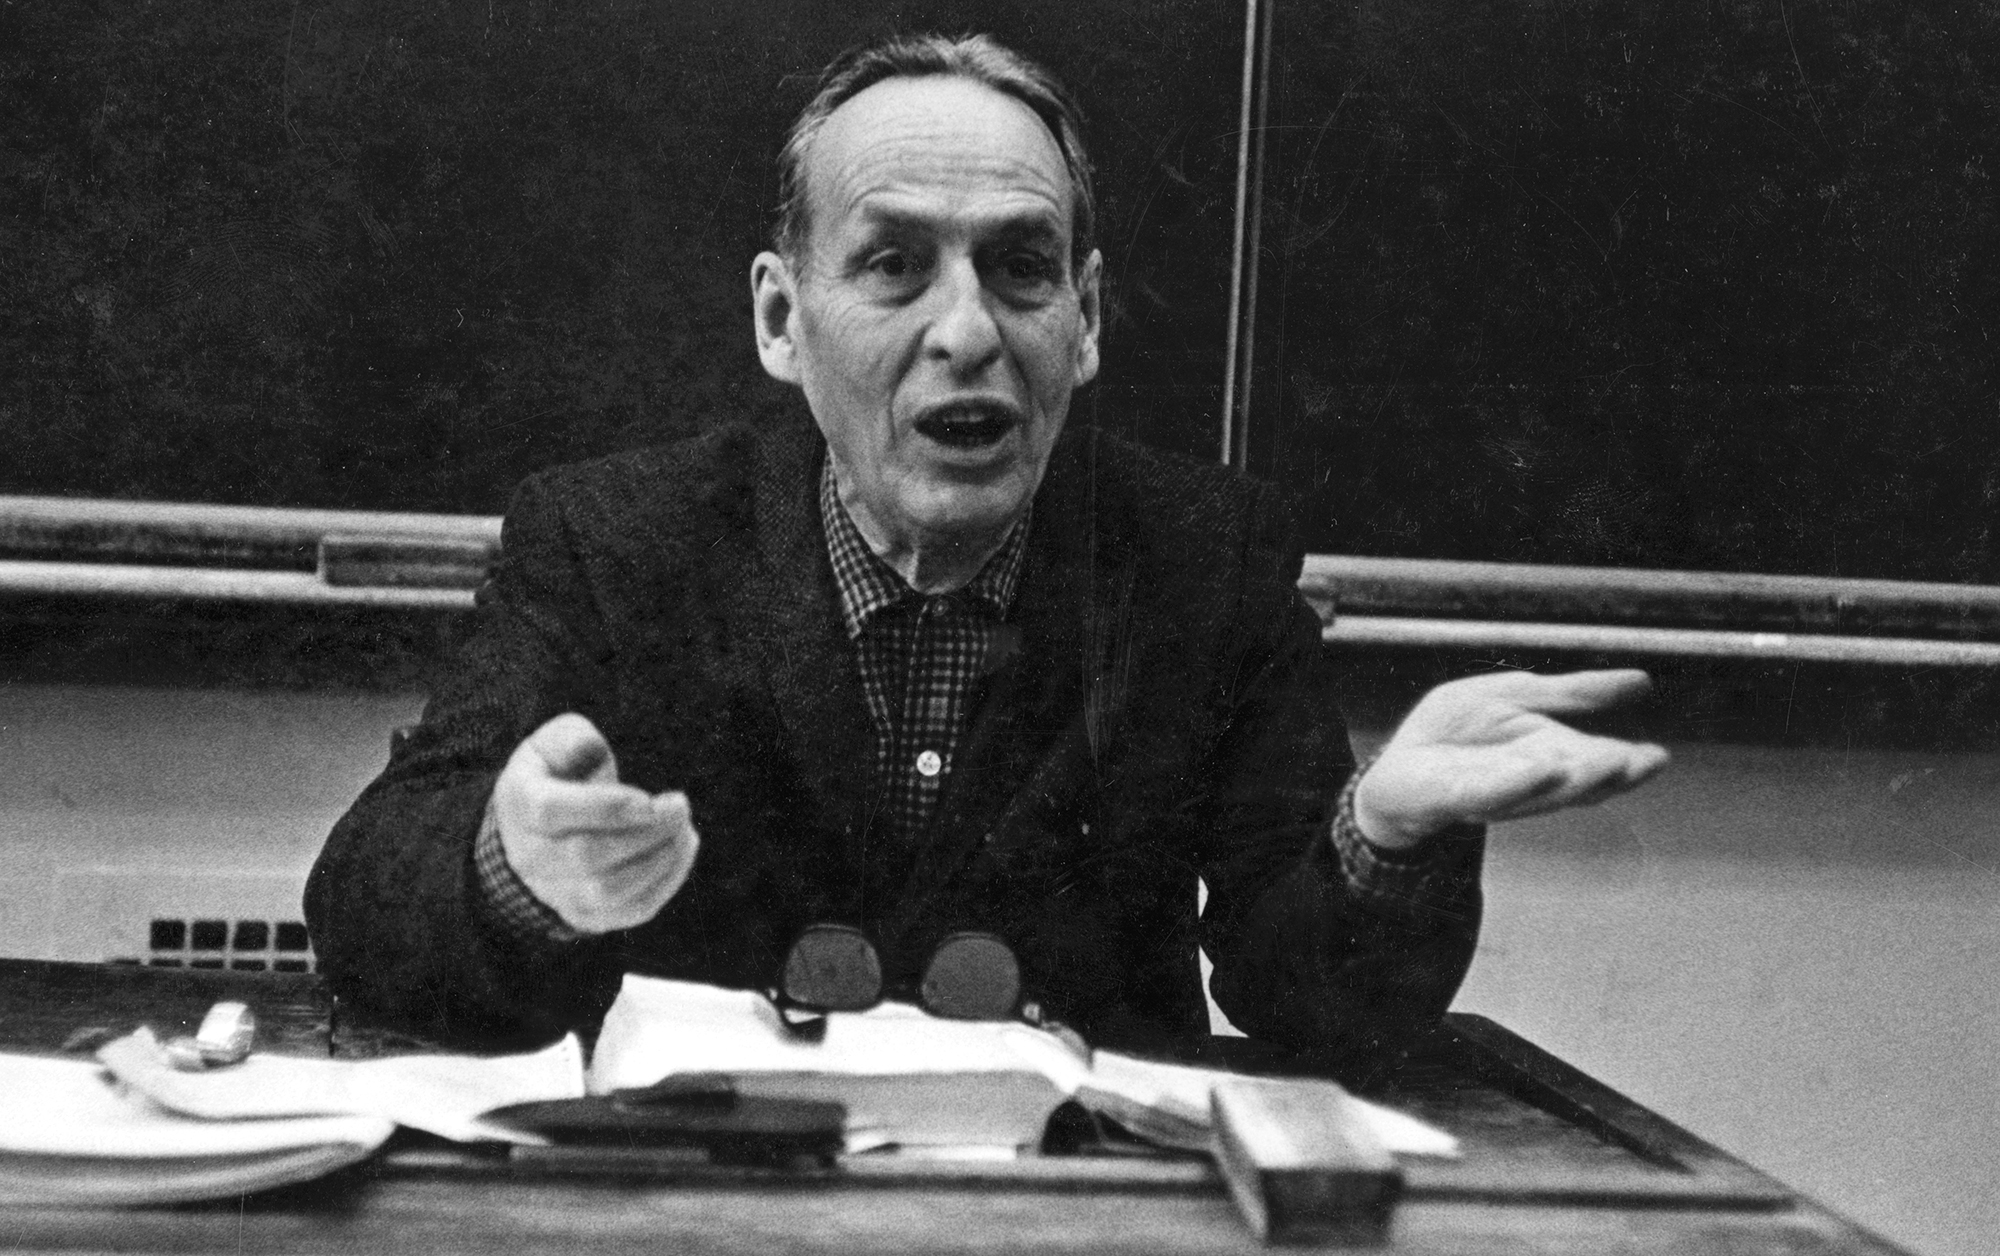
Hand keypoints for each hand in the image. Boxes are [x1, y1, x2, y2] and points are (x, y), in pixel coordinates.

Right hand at [492, 714, 700, 932]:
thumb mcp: (554, 744)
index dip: (605, 807)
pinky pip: (630, 910)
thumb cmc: (557, 775)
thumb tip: (590, 750)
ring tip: (683, 829)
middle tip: (680, 807)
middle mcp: (531, 855)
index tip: (648, 798)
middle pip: (587, 856)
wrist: (537, 832)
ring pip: (609, 891)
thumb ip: (571, 739)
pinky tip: (682, 848)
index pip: (551, 811)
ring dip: (659, 860)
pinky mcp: (587, 913)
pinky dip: (666, 882)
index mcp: (521, 804)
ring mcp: (556, 891)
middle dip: (645, 832)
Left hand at [1353, 669, 1669, 849]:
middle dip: (1610, 773)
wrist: (1397, 766)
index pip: (1599, 762)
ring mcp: (1496, 792)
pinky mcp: (1457, 796)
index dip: (1629, 762)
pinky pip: (1491, 791)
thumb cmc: (1458, 733)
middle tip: (1644, 762)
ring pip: (1542, 790)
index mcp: (1552, 755)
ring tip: (1610, 762)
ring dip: (1577, 779)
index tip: (1657, 757)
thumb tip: (1642, 682)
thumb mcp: (1517, 696)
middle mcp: (1532, 781)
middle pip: (1578, 781)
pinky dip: (1518, 782)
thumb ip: (1572, 693)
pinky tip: (1542, 766)